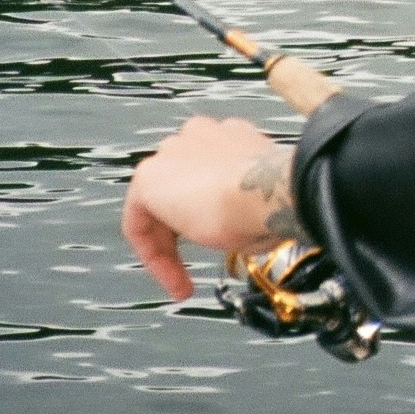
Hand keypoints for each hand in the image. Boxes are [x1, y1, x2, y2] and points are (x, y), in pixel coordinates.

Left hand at [122, 113, 298, 300]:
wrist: (268, 192)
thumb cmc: (275, 199)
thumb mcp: (260, 202)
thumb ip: (242, 205)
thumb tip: (244, 227)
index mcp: (230, 135)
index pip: (206, 172)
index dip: (209, 213)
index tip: (221, 238)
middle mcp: (198, 136)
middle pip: (177, 187)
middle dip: (183, 230)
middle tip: (194, 266)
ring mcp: (171, 153)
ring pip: (157, 205)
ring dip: (168, 244)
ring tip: (182, 278)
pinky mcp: (148, 177)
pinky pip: (139, 223)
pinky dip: (152, 254)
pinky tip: (172, 276)